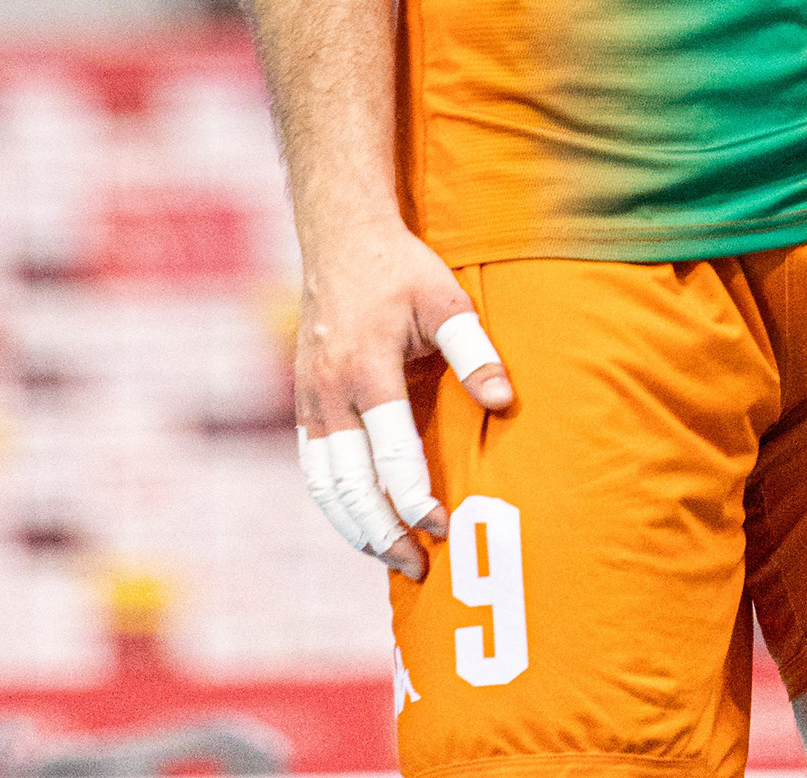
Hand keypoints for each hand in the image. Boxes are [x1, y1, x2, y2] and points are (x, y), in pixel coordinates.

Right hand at [296, 213, 511, 578]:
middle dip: (383, 532)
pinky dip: (336, 506)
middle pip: (349, 484)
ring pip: (324, 486)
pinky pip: (314, 469)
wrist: (340, 239)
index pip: (390, 452)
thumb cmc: (401, 271)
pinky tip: (364, 525)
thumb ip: (474, 352)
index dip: (415, 498)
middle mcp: (330, 391)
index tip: (444, 526)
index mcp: (367, 367)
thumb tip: (503, 401)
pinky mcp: (303, 403)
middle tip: (419, 567)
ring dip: (355, 529)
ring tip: (393, 558)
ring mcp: (309, 399)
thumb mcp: (447, 298)